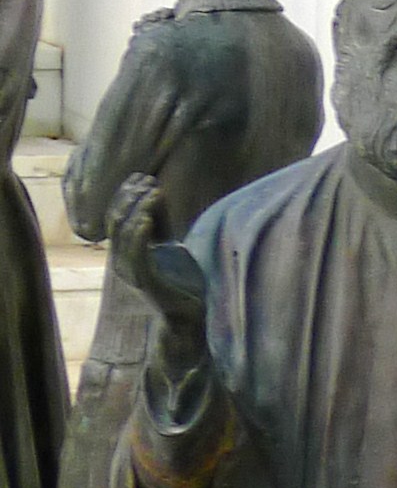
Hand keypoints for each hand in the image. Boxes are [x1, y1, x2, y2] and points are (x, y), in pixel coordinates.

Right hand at [109, 177, 208, 395]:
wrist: (189, 313)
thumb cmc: (179, 278)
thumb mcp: (168, 241)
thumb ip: (160, 218)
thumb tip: (155, 188)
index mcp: (125, 251)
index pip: (115, 216)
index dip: (125, 194)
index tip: (142, 175)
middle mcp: (122, 261)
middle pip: (115, 221)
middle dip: (130, 198)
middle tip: (148, 181)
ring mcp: (132, 273)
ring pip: (123, 235)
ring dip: (136, 210)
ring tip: (151, 193)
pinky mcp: (147, 282)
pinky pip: (136, 256)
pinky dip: (139, 235)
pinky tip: (147, 218)